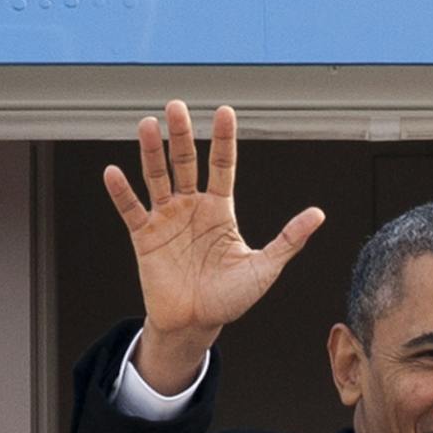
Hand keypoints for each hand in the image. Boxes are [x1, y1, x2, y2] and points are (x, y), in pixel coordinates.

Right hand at [101, 100, 324, 392]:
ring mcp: (166, 219)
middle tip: (175, 106)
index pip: (222, 165)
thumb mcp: (264, 269)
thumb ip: (288, 240)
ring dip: (151, 152)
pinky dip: (121, 192)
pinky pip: (131, 210)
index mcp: (220, 209)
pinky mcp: (144, 237)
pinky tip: (113, 172)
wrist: (195, 325)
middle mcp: (192, 206)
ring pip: (157, 178)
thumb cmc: (230, 299)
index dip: (223, 139)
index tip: (224, 111)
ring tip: (147, 125)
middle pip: (185, 162)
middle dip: (181, 135)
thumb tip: (318, 215)